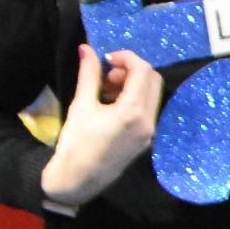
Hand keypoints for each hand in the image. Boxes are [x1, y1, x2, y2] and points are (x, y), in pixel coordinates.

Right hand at [39, 43, 162, 208]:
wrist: (77, 180)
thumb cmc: (76, 142)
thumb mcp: (81, 105)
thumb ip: (88, 74)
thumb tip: (87, 48)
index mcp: (133, 112)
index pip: (142, 71)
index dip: (126, 58)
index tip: (107, 59)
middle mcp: (148, 121)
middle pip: (152, 80)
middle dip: (131, 70)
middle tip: (107, 75)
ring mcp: (150, 131)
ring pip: (151, 94)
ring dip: (132, 84)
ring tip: (105, 89)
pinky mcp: (146, 139)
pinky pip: (147, 109)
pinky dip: (134, 98)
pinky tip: (111, 103)